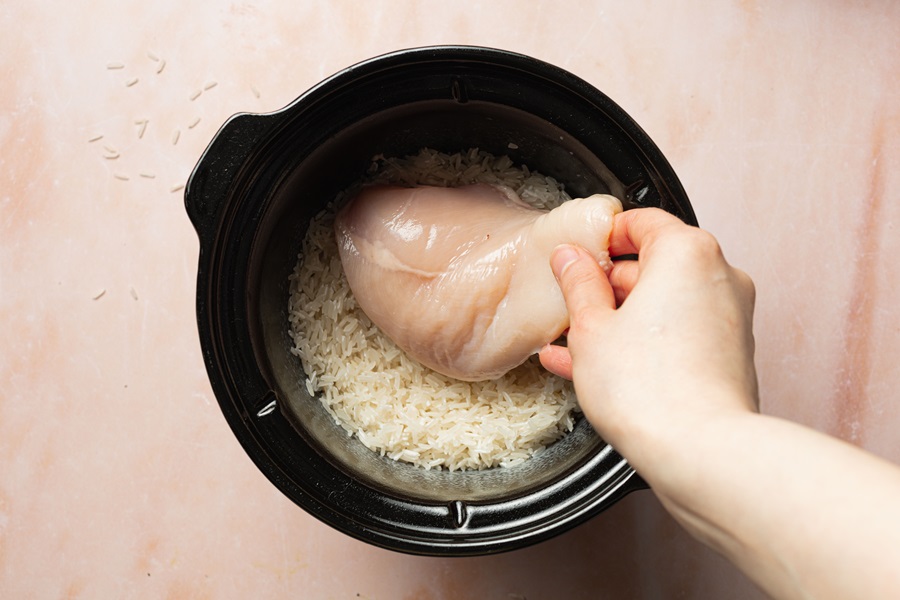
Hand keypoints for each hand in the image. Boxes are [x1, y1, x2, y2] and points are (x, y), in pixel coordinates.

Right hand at [539, 207, 758, 455]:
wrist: (701, 453)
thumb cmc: (650, 389)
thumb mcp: (591, 328)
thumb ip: (578, 284)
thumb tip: (571, 259)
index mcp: (687, 252)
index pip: (642, 221)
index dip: (603, 237)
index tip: (578, 255)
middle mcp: (719, 276)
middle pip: (654, 264)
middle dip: (608, 287)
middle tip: (572, 307)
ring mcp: (730, 317)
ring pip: (663, 304)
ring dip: (619, 319)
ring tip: (574, 346)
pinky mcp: (730, 354)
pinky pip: (678, 334)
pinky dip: (644, 342)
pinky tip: (600, 367)